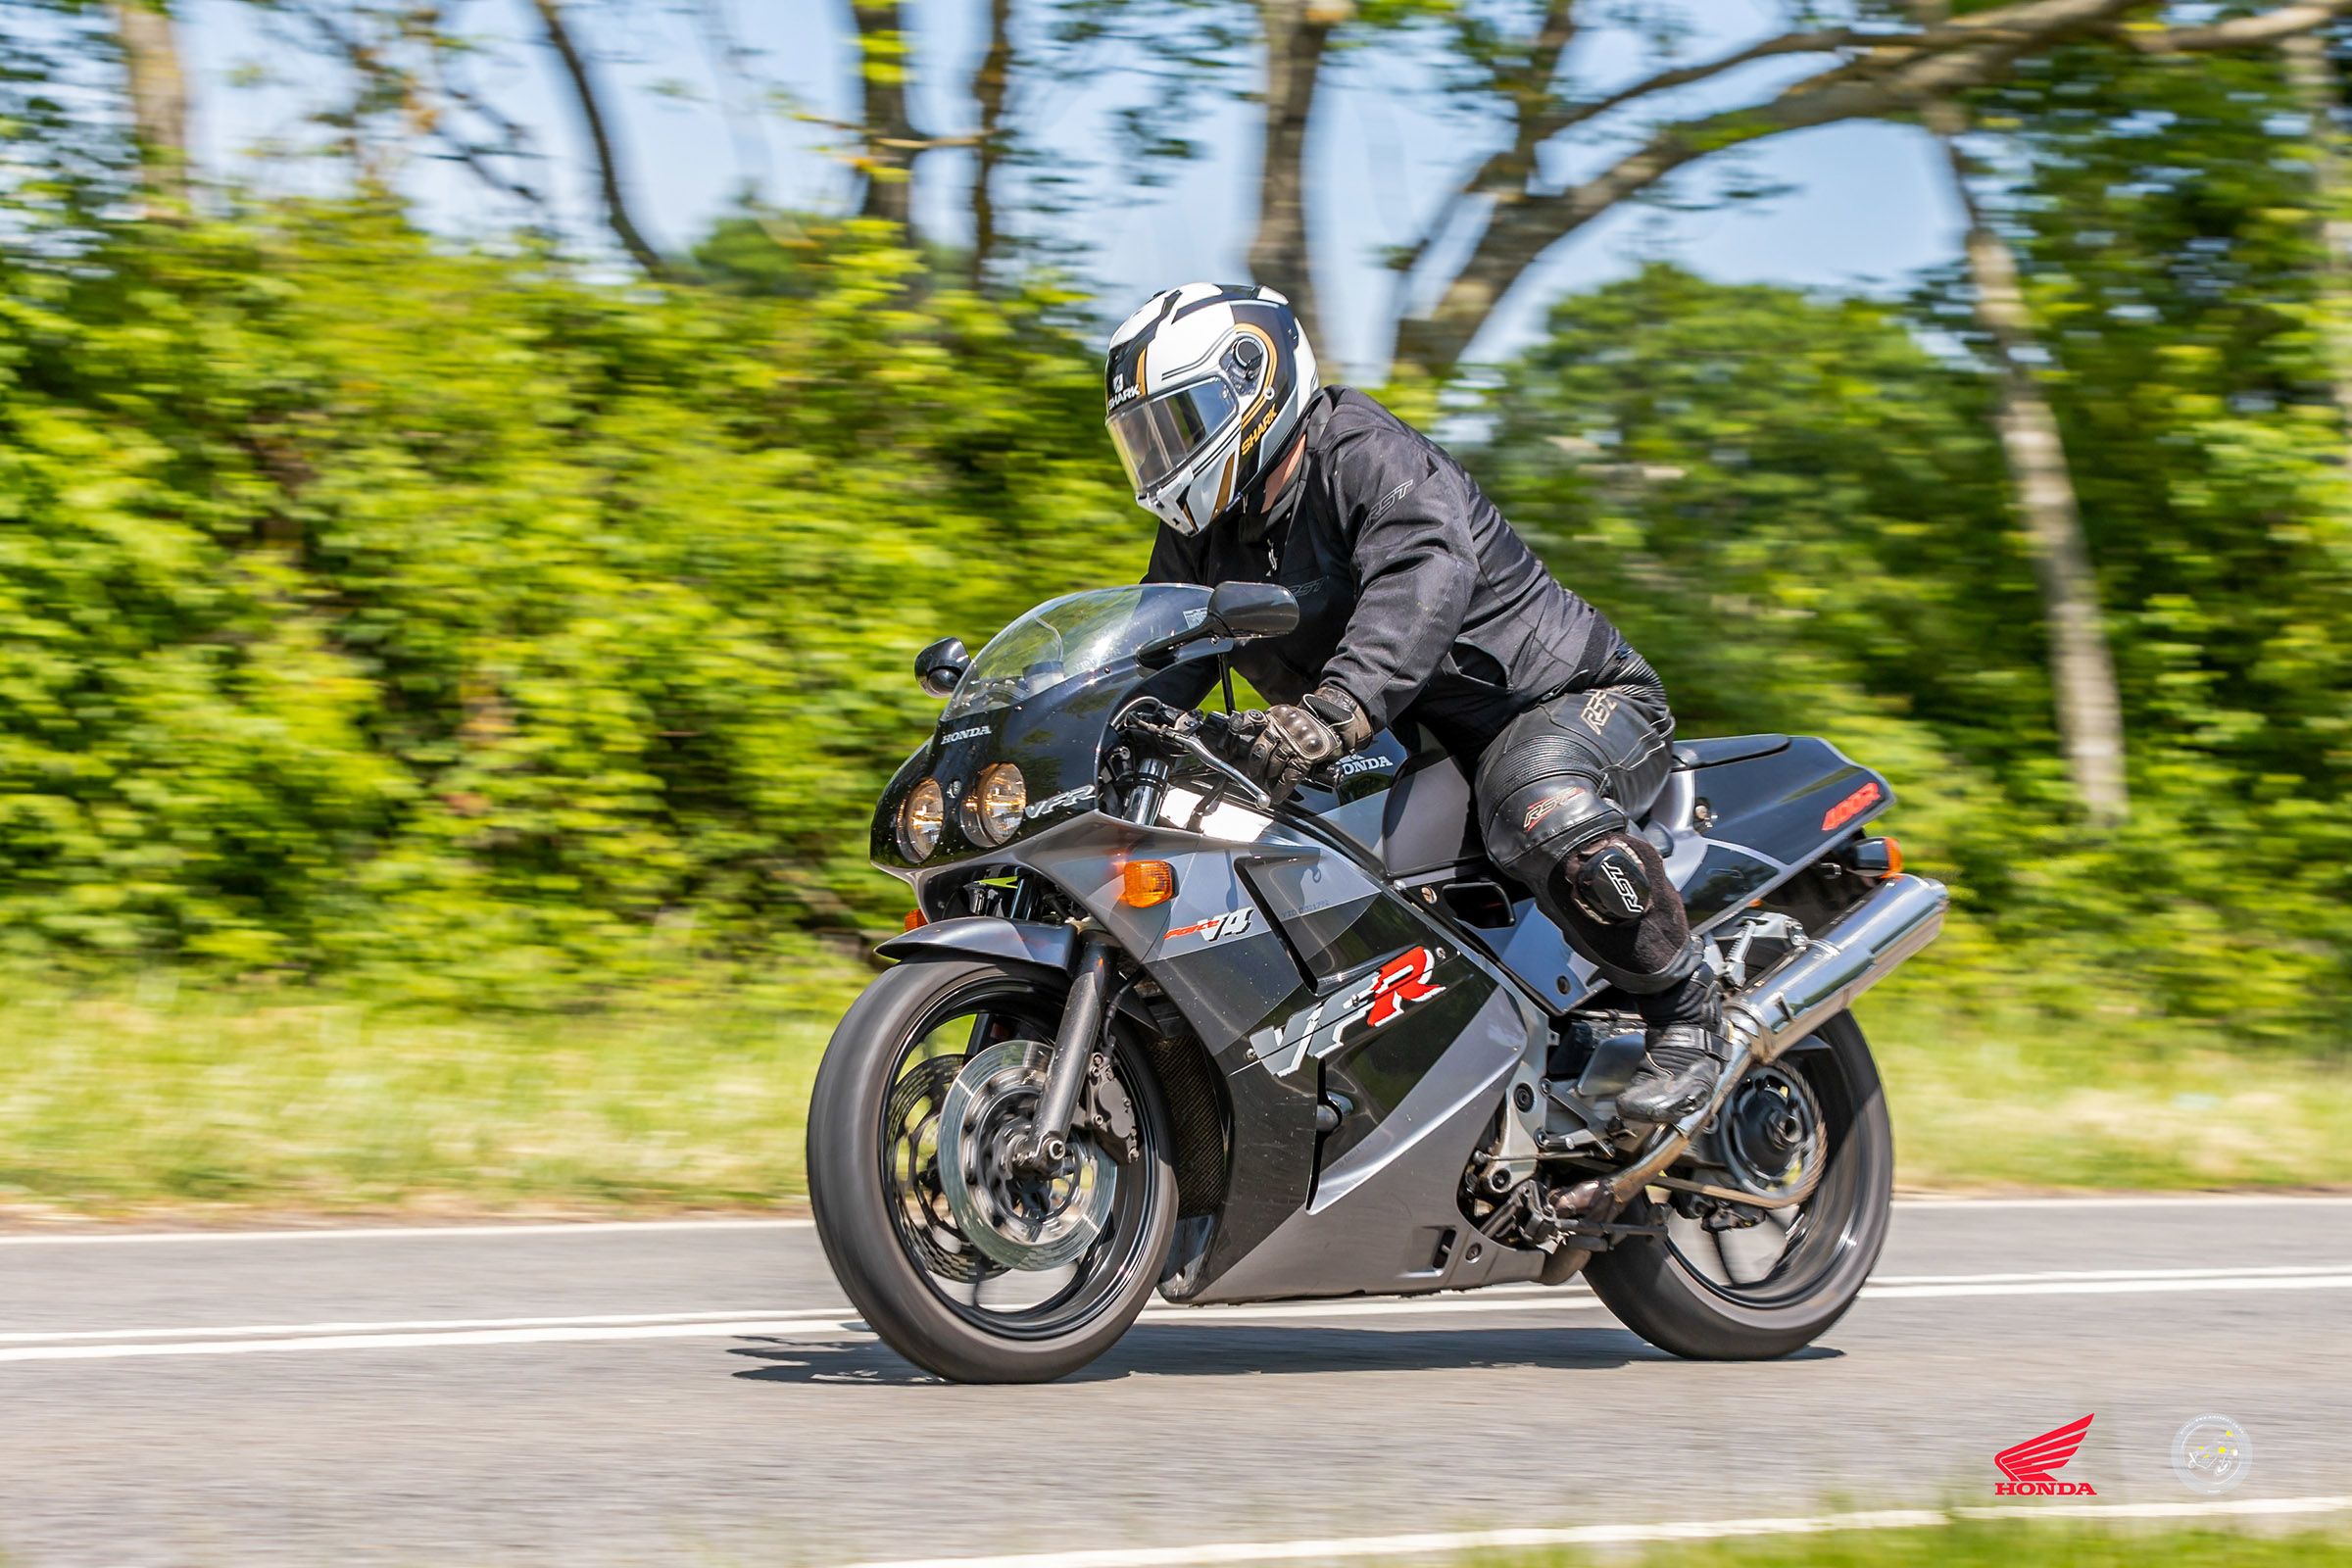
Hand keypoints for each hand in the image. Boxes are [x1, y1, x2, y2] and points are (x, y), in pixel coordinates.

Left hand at [1221, 686, 1365, 800]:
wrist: (1334, 722)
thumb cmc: (1304, 725)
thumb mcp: (1283, 719)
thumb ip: (1265, 730)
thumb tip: (1239, 755)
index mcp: (1275, 715)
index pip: (1250, 720)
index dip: (1237, 733)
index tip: (1226, 747)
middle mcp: (1284, 725)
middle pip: (1260, 747)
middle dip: (1253, 766)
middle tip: (1251, 775)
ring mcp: (1297, 740)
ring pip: (1275, 762)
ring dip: (1267, 778)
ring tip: (1264, 785)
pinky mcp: (1309, 754)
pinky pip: (1291, 774)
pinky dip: (1282, 787)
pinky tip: (1277, 795)